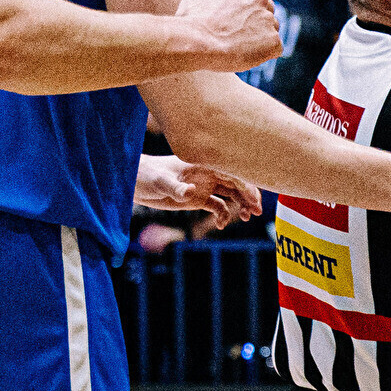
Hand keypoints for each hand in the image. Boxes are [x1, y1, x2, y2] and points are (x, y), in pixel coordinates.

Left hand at [135, 154, 264, 224]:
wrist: (134, 182)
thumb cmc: (146, 175)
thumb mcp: (160, 181)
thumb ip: (176, 187)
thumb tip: (190, 192)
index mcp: (204, 164)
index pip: (232, 172)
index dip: (246, 185)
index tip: (253, 200)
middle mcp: (208, 174)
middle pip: (238, 183)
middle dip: (250, 196)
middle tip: (256, 212)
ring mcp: (205, 186)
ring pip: (232, 194)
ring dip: (242, 205)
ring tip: (248, 218)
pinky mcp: (198, 199)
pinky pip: (219, 207)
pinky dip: (223, 216)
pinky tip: (220, 225)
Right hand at [176, 0, 281, 70]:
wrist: (196, 42)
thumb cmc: (192, 21)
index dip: (254, 0)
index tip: (245, 12)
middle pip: (269, 8)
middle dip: (258, 19)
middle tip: (238, 33)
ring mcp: (268, 18)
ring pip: (273, 28)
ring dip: (262, 36)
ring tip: (239, 46)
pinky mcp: (273, 39)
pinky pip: (275, 48)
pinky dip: (265, 53)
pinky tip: (247, 55)